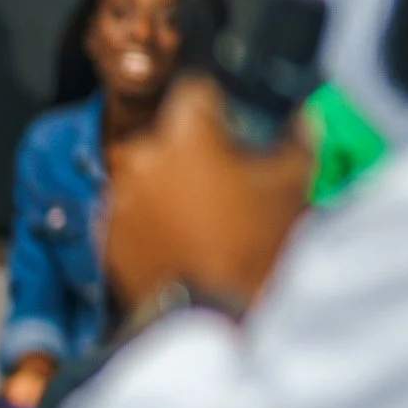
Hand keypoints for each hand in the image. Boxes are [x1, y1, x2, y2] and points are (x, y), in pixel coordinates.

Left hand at [102, 74, 309, 312]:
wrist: (208, 316)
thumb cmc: (250, 249)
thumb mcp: (291, 186)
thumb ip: (298, 141)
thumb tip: (303, 120)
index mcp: (184, 135)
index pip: (195, 91)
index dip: (218, 104)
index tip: (229, 121)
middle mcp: (140, 158)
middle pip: (166, 134)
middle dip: (190, 148)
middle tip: (220, 176)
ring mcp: (117, 196)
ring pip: (144, 172)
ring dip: (165, 182)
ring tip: (199, 213)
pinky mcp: (104, 233)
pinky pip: (128, 209)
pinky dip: (146, 216)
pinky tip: (176, 236)